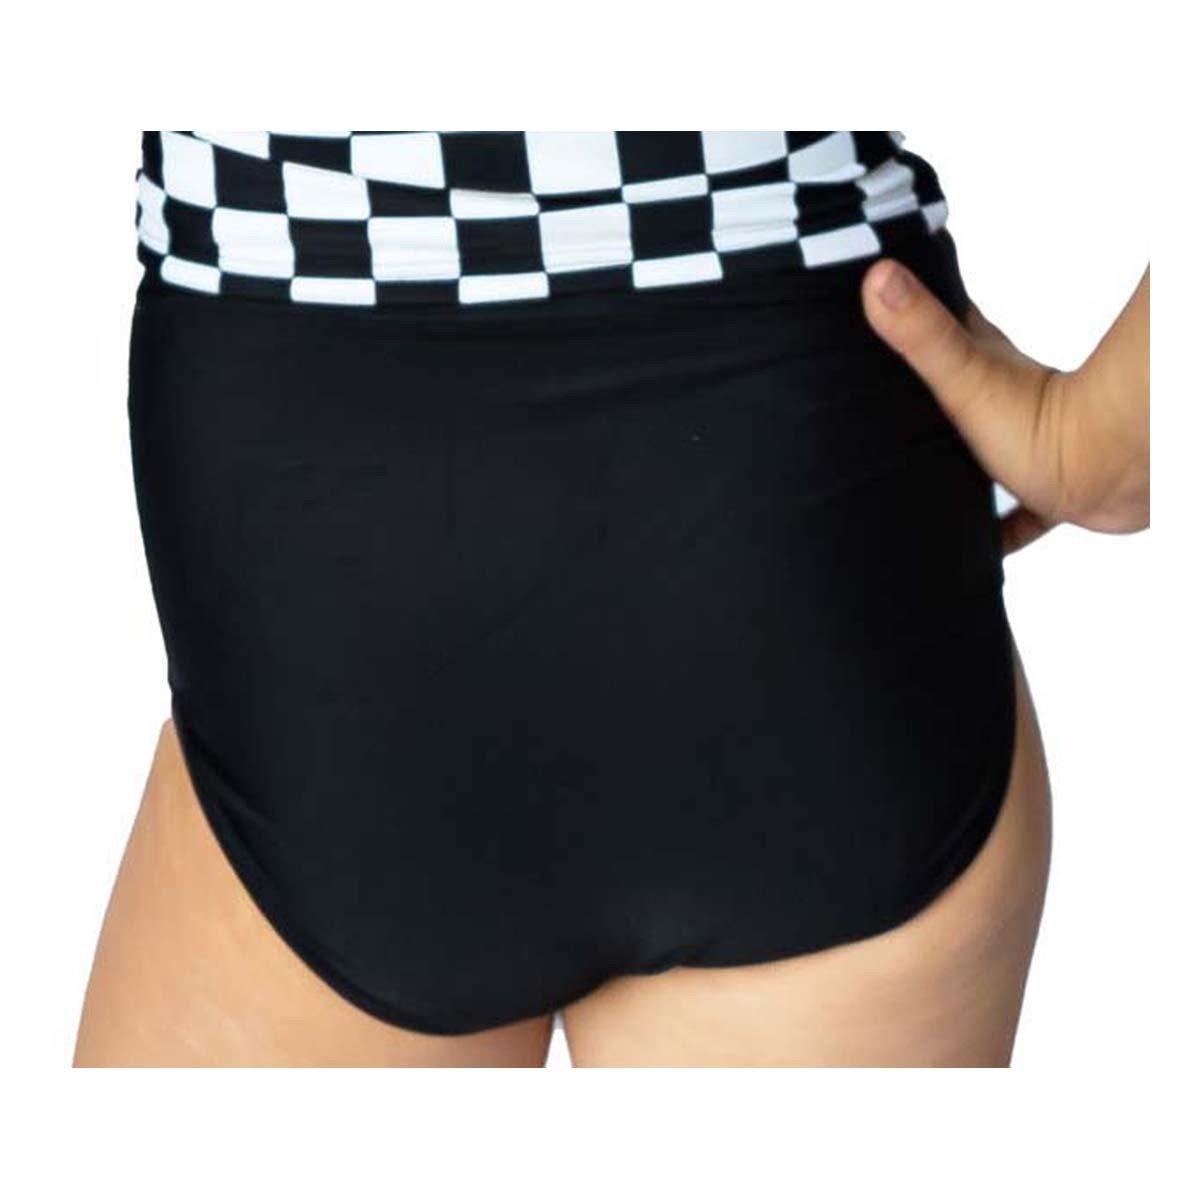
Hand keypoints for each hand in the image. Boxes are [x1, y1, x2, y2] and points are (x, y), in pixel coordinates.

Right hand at [861, 261, 1149, 553]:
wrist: (1111, 470)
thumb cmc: (1045, 422)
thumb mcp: (964, 375)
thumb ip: (922, 333)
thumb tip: (880, 277)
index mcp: (980, 367)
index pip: (942, 327)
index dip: (913, 316)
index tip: (882, 306)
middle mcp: (1002, 403)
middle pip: (955, 394)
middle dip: (921, 402)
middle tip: (880, 415)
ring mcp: (1024, 449)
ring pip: (981, 456)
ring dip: (953, 466)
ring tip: (911, 484)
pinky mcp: (1047, 495)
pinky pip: (1016, 521)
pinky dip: (998, 531)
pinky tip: (976, 547)